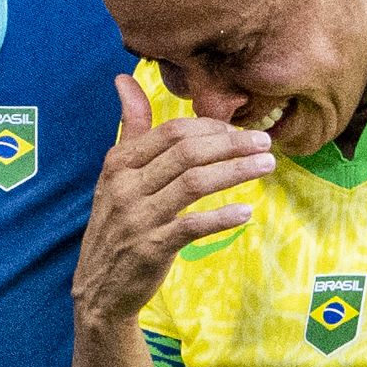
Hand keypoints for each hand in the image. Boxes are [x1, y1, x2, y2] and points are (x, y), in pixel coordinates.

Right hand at [71, 73, 271, 328]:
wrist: (99, 287)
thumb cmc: (116, 225)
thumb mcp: (116, 174)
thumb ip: (130, 128)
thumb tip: (125, 79)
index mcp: (119, 163)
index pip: (172, 132)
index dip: (211, 127)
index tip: (239, 131)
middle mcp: (126, 186)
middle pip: (187, 152)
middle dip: (231, 144)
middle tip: (264, 142)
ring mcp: (138, 217)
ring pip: (194, 183)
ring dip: (236, 172)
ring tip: (266, 166)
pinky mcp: (151, 248)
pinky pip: (192, 226)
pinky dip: (221, 217)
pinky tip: (245, 212)